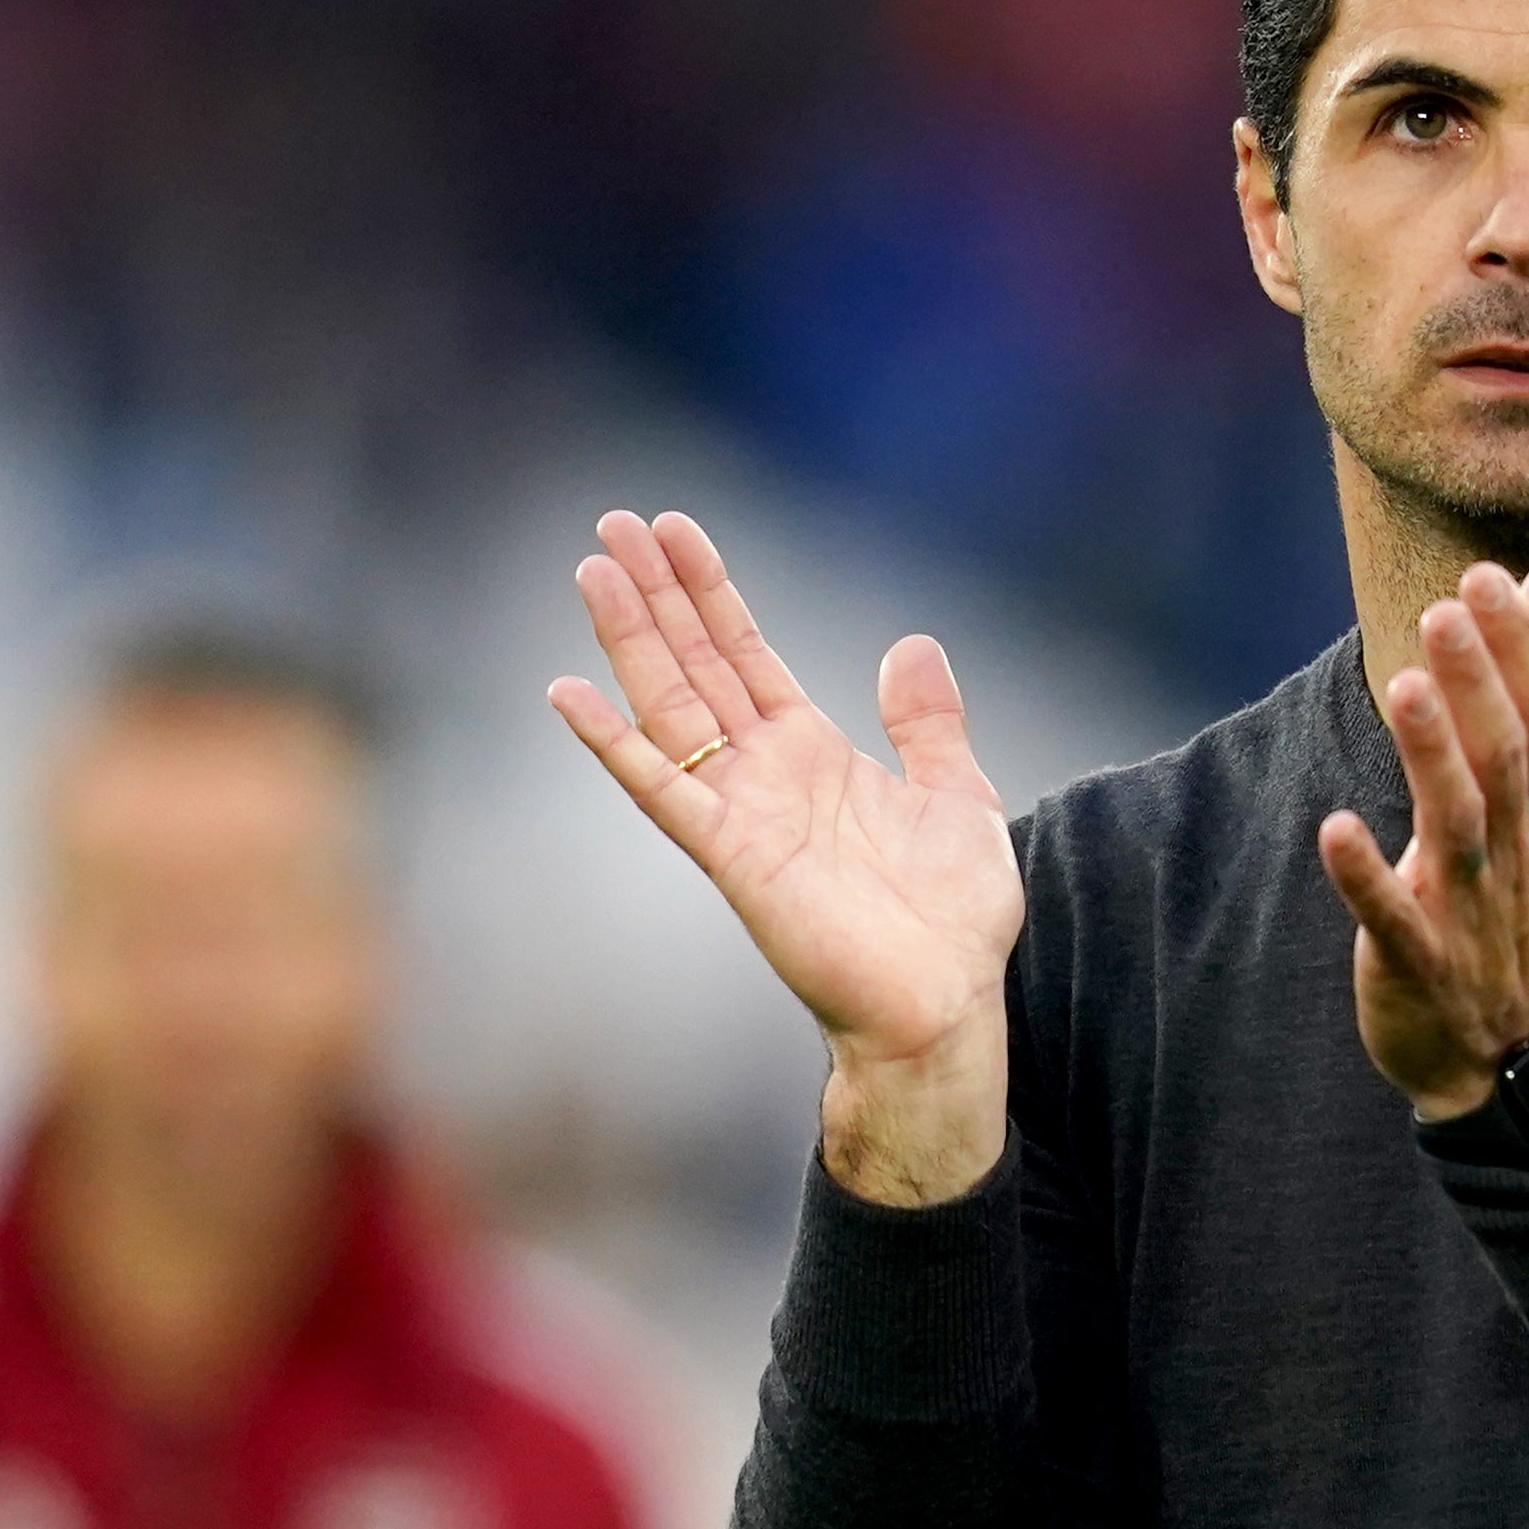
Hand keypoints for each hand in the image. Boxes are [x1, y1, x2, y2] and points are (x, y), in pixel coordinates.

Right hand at [549, 509, 1023, 1208]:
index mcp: (813, 754)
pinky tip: (569, 695)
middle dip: (655, 594)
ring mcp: (741, 813)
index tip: (674, 530)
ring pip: (670, 707)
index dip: (710, 592)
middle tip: (612, 523)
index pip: (747, 653)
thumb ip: (928, 722)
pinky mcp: (731, 857)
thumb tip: (912, 643)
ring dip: (630, 641)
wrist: (945, 1005)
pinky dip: (615, 744)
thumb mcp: (958, 796)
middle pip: (695, 664)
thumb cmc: (952, 920)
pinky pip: (663, 791)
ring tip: (591, 571)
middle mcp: (765, 775)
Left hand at [1316, 560, 1528, 1119]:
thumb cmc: (1508, 903)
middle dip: (1479, 683)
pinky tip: (1335, 829)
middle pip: (1506, 758)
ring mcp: (1469, 910)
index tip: (1487, 578)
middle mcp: (1514, 852)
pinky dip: (1367, 877)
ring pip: (1457, 826)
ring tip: (1405, 687)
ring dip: (1432, 757)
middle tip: (1445, 609)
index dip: (1521, 648)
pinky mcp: (1419, 963)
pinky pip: (1394, 918)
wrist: (1506, 1054)